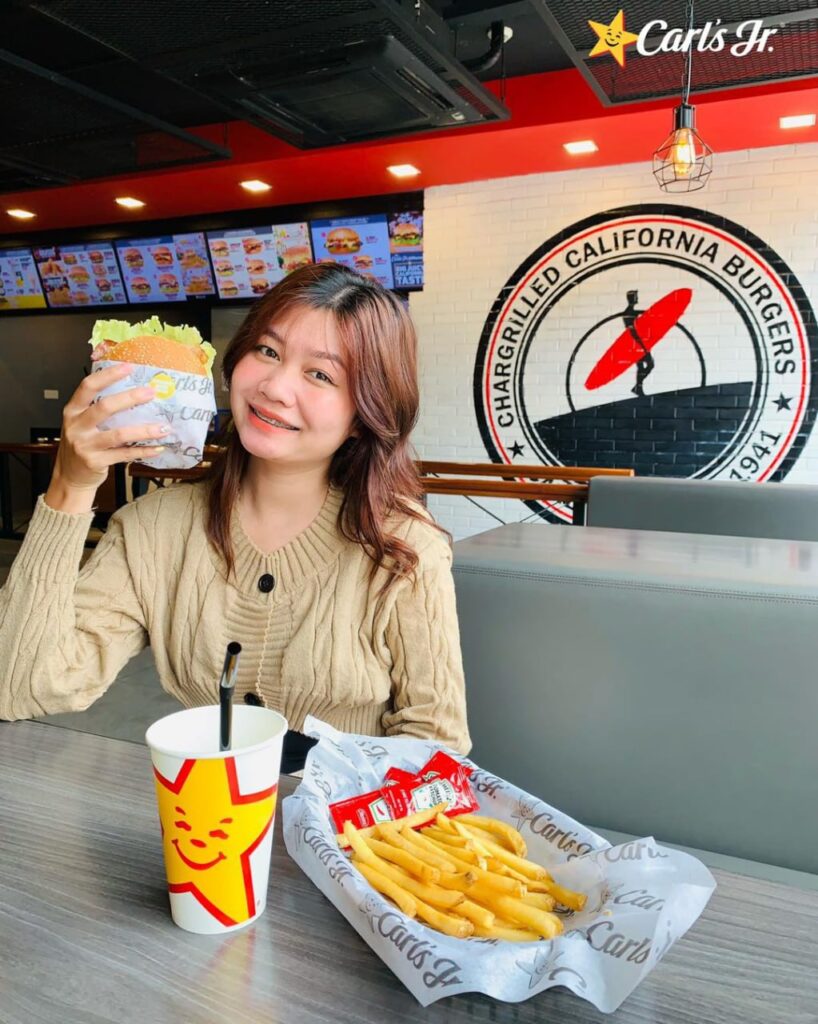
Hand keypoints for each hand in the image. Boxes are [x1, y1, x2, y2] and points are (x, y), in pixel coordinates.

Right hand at [45, 363, 168, 511]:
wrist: (70, 476)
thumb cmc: (82, 444)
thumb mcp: (81, 422)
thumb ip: (98, 408)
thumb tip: (134, 391)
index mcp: (73, 410)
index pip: (87, 386)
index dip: (108, 375)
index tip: (128, 367)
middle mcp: (77, 426)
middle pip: (105, 407)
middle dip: (130, 398)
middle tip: (151, 393)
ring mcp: (85, 445)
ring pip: (119, 434)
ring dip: (145, 430)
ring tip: (163, 427)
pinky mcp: (96, 462)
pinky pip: (125, 455)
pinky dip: (144, 451)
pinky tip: (158, 447)